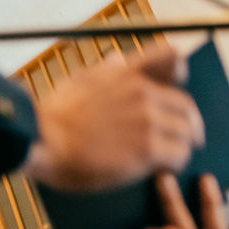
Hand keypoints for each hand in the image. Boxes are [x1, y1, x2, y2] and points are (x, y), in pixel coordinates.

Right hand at [20, 46, 204, 191]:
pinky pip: (178, 156)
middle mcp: (141, 92)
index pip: (169, 58)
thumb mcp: (78, 82)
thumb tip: (116, 60)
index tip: (178, 85)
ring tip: (168, 159)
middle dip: (187, 123)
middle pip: (185, 106)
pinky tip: (161, 170)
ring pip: (185, 133)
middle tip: (187, 138)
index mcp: (125, 74)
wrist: (41, 141)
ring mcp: (147, 120)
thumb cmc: (51, 118)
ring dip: (179, 146)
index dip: (179, 72)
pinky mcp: (147, 149)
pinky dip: (173, 164)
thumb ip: (104, 73)